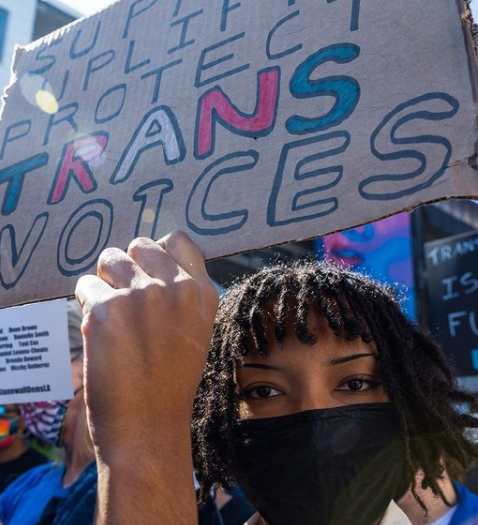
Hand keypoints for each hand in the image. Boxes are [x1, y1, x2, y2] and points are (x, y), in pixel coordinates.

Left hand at [75, 231, 218, 458]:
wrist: (147, 427)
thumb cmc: (168, 381)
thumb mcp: (195, 329)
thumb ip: (180, 292)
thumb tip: (149, 257)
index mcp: (202, 293)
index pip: (179, 240)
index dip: (159, 253)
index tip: (149, 270)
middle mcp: (174, 288)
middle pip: (139, 245)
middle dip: (128, 266)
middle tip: (127, 298)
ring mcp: (140, 296)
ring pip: (109, 259)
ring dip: (105, 282)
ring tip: (113, 315)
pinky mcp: (106, 310)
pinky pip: (85, 285)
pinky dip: (87, 305)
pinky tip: (100, 332)